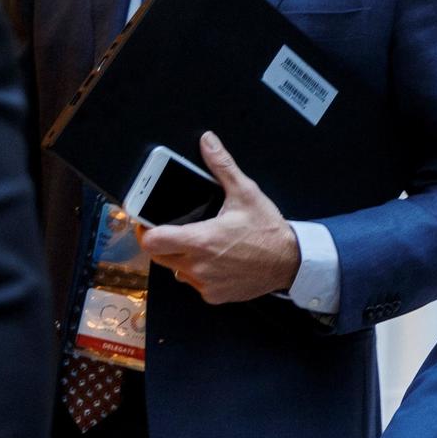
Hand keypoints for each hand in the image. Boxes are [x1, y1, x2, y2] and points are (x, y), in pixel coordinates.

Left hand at [139, 132, 299, 304]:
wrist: (291, 262)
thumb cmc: (269, 230)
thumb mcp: (246, 192)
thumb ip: (222, 166)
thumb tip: (208, 142)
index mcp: (200, 240)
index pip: (151, 241)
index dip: (145, 230)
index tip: (149, 221)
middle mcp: (198, 266)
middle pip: (159, 256)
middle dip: (164, 241)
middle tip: (180, 229)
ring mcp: (205, 283)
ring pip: (177, 270)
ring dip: (182, 258)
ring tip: (204, 245)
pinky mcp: (214, 295)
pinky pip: (195, 283)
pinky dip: (200, 273)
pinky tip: (217, 261)